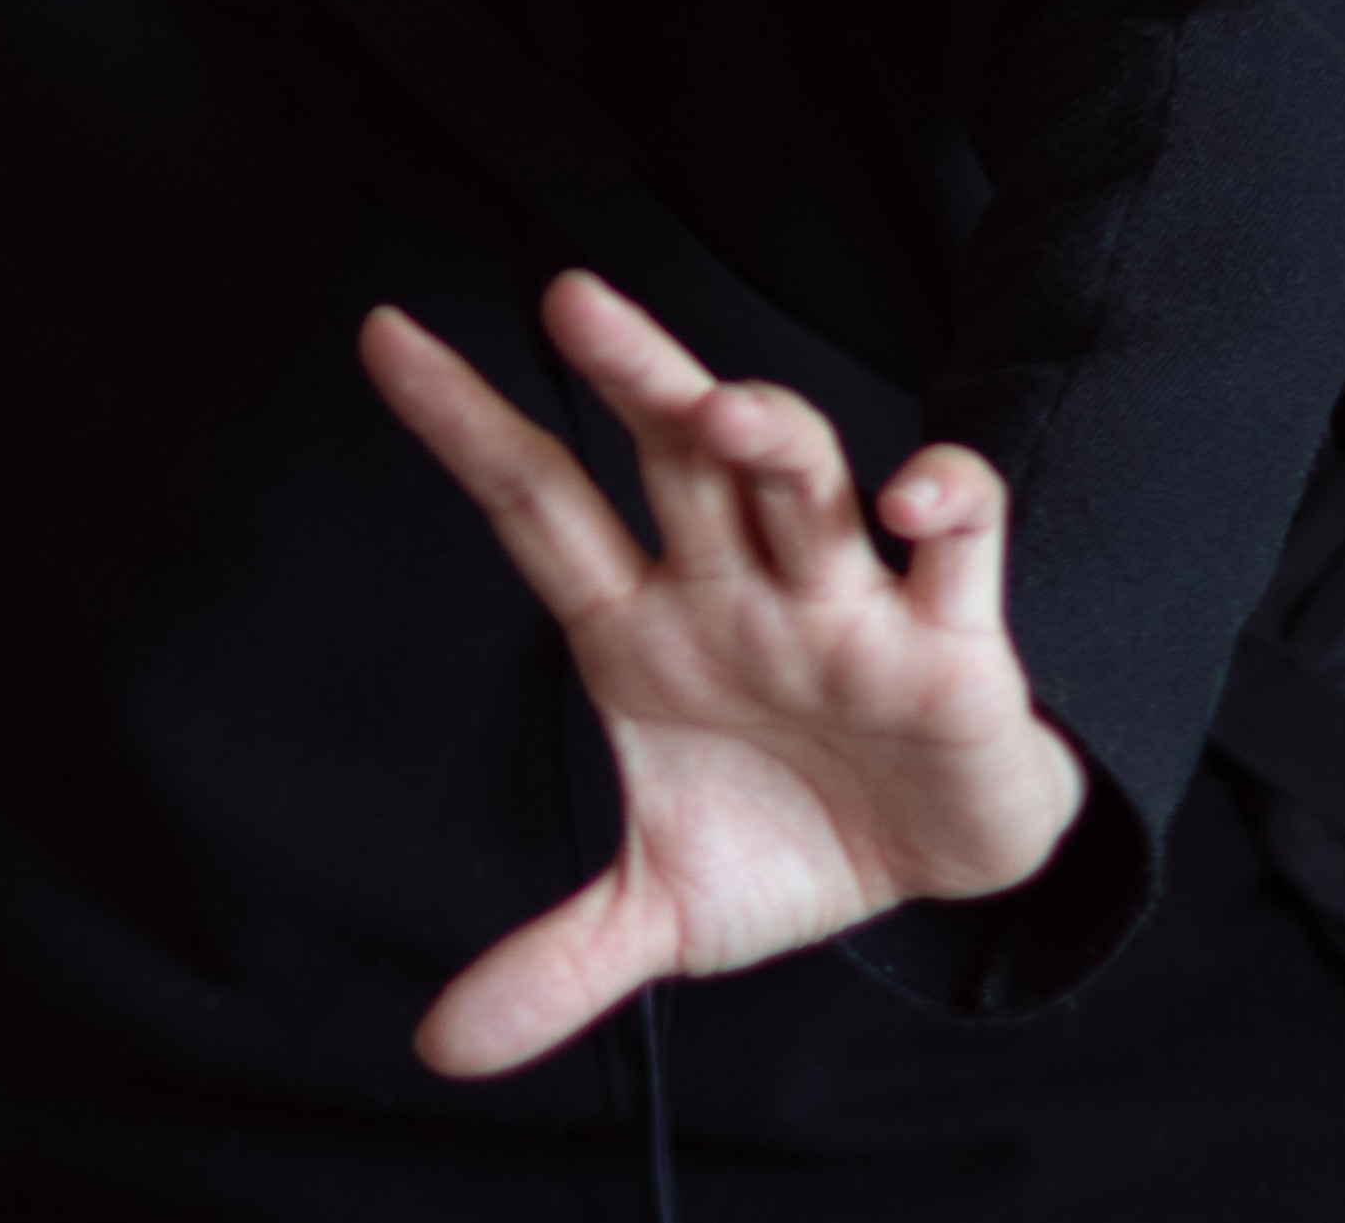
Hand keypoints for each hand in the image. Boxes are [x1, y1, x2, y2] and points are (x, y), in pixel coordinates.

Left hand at [362, 272, 1089, 1077]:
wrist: (949, 872)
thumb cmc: (796, 843)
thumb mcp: (669, 915)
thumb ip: (559, 963)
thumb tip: (439, 1046)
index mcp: (646, 630)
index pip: (539, 507)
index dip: (464, 426)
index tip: (381, 335)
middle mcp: (738, 589)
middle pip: (673, 455)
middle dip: (631, 373)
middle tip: (569, 298)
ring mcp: (846, 601)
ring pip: (804, 477)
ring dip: (768, 433)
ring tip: (722, 414)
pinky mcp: (955, 639)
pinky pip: (962, 537)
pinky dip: (947, 501)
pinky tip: (913, 499)